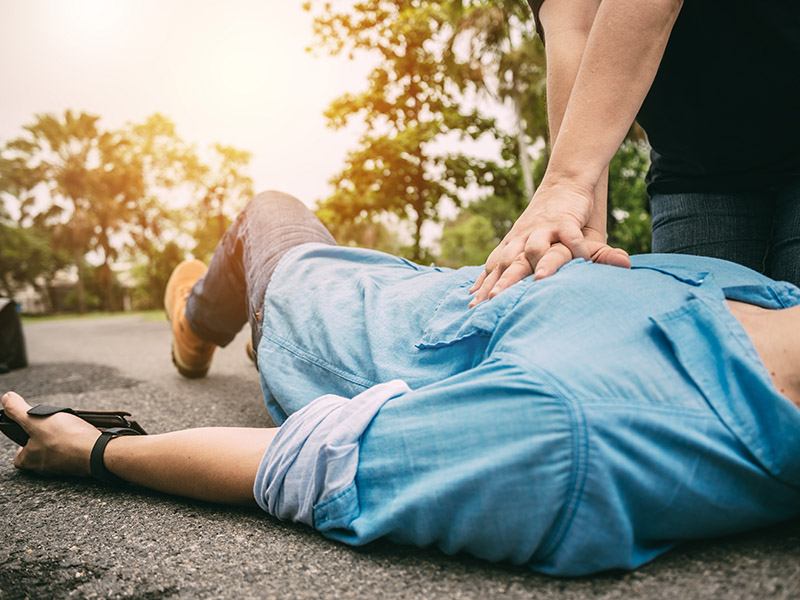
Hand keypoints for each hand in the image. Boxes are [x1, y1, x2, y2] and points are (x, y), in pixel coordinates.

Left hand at [1, 391, 99, 476]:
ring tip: (68, 426)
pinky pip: (74, 452)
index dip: (22, 443)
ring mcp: (64, 466)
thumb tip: (5, 398)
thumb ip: (17, 410)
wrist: (97, 450)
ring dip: (62, 440)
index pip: (19, 456)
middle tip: (51, 425)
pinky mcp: (80, 463)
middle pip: (39, 453)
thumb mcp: (35, 419)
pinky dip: (76, 443)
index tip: (29, 431)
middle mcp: (46, 467)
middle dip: (44, 438)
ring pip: (58, 452)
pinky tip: (81, 433)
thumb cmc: (65, 438)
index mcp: (30, 460)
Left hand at [469, 183, 629, 305]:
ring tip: (536, 281)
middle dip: (501, 281)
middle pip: (508, 261)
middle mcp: (522, 237)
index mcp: (511, 244)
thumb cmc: (541, 219)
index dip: (484, 286)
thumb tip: (477, 286)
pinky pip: (570, 237)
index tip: (473, 306)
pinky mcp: (565, 221)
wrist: (563, 182)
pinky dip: (576, 249)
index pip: (493, 267)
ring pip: (534, 248)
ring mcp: (543, 229)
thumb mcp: (520, 239)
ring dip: (534, 264)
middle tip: (493, 299)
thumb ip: (505, 262)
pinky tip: (581, 262)